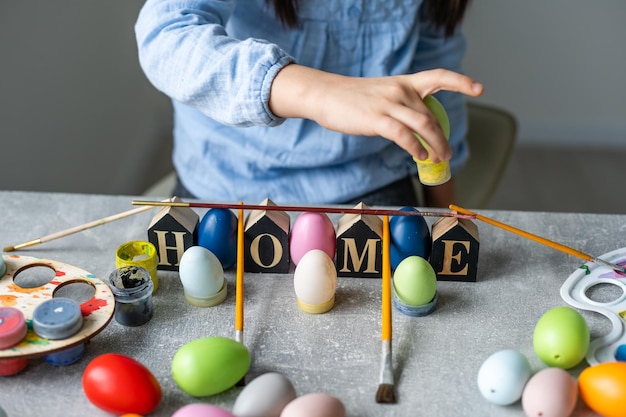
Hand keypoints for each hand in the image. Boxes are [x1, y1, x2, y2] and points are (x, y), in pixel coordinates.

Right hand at [269, 65, 482, 161]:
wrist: (326, 95)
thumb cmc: (352, 99)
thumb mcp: (382, 94)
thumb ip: (401, 106)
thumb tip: (417, 129)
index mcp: (404, 82)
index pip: (439, 76)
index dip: (461, 82)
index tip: (479, 89)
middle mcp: (401, 90)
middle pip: (431, 116)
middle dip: (442, 138)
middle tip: (447, 154)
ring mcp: (389, 104)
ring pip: (423, 126)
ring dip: (435, 145)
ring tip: (438, 158)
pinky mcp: (377, 119)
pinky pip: (404, 136)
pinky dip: (415, 148)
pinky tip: (419, 157)